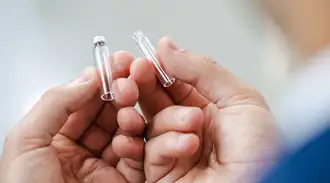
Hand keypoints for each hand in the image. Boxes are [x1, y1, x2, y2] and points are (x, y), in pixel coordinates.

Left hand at [0, 51, 144, 182]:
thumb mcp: (26, 142)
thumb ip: (56, 103)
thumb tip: (87, 77)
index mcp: (53, 137)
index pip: (81, 100)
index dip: (99, 80)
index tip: (115, 64)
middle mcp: (79, 149)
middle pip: (105, 112)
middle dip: (119, 92)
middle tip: (132, 75)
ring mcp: (102, 165)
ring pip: (123, 130)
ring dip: (129, 114)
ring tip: (130, 105)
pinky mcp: (122, 180)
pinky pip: (134, 156)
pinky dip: (135, 143)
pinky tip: (129, 137)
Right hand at [130, 38, 278, 182]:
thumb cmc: (262, 155)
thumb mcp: (241, 100)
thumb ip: (203, 70)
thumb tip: (167, 46)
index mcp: (208, 108)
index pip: (173, 83)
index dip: (157, 69)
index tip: (145, 58)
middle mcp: (189, 127)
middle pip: (154, 101)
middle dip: (144, 86)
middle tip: (138, 74)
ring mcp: (176, 150)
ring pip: (151, 124)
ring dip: (167, 119)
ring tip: (191, 121)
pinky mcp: (164, 173)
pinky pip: (152, 152)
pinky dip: (167, 145)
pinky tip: (189, 145)